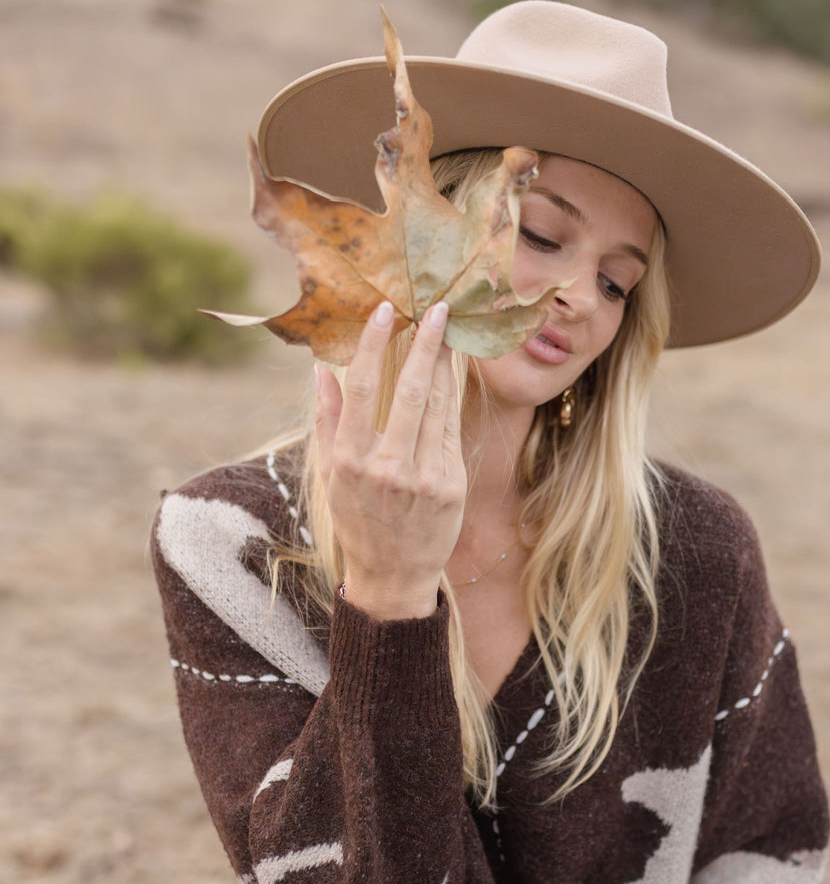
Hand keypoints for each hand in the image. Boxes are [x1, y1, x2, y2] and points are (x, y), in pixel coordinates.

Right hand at [314, 300, 466, 604]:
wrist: (393, 576)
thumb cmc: (358, 520)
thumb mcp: (330, 475)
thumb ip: (328, 420)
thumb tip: (322, 369)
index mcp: (351, 460)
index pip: (365, 388)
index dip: (377, 345)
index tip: (386, 311)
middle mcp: (388, 467)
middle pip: (411, 390)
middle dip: (426, 344)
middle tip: (436, 308)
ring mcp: (424, 478)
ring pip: (437, 406)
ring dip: (444, 363)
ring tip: (447, 330)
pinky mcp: (452, 486)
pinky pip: (452, 429)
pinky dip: (453, 396)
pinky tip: (453, 370)